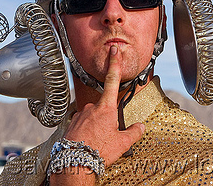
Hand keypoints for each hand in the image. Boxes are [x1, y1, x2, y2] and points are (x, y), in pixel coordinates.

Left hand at [63, 45, 144, 165]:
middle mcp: (91, 107)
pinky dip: (87, 131)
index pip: (112, 80)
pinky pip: (82, 124)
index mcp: (106, 108)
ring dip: (96, 126)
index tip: (113, 50)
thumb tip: (140, 127)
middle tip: (107, 136)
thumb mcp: (122, 143)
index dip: (114, 63)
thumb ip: (133, 132)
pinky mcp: (71, 123)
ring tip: (98, 142)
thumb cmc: (98, 152)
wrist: (74, 163)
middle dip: (107, 119)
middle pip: (104, 107)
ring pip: (92, 116)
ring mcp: (79, 114)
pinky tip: (88, 142)